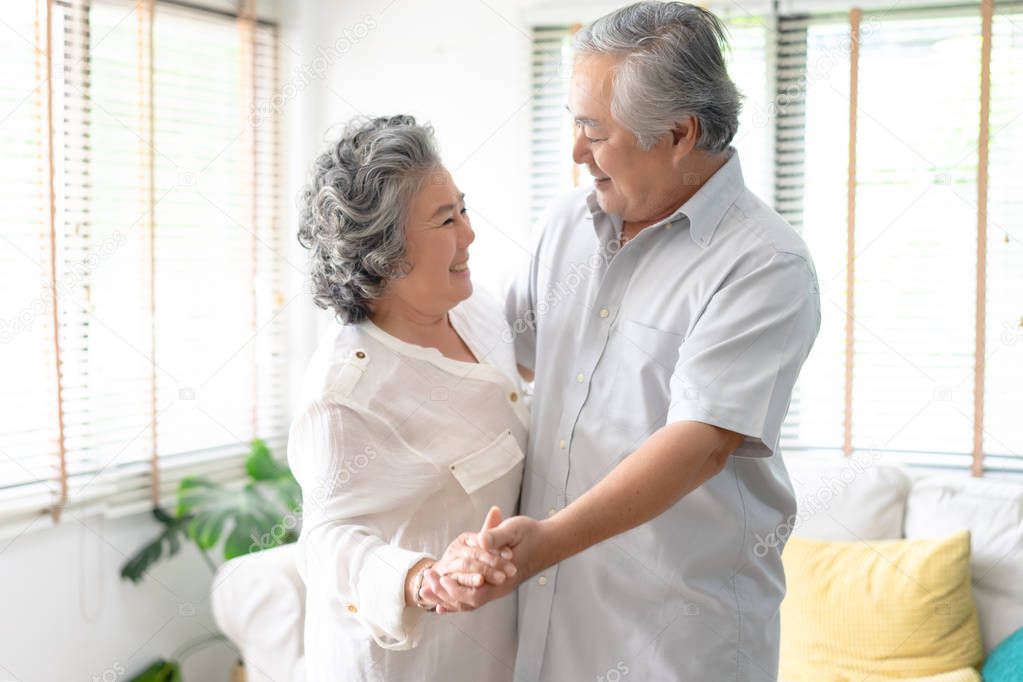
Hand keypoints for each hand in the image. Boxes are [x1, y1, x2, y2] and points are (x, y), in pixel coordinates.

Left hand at [424, 512, 550, 614]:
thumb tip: (480, 539)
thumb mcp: (514, 529)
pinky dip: (455, 602)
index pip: (477, 594)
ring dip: (446, 599)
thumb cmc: (530, 534)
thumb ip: (496, 535)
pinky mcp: (494, 585)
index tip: (441, 581)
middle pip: (468, 603)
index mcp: (503, 578)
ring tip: (425, 592)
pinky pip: (472, 599)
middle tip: (425, 585)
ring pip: (468, 603)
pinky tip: (441, 605)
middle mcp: (499, 588)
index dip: (457, 591)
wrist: (547, 542)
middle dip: (444, 596)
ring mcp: (497, 588)